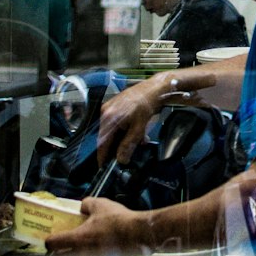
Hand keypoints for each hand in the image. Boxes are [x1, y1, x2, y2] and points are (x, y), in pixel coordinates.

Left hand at [45, 196, 145, 254]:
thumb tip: (82, 206)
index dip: (49, 241)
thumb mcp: (100, 205)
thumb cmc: (119, 221)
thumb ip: (86, 204)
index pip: (52, 244)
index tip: (52, 239)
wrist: (139, 235)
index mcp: (77, 238)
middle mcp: (81, 255)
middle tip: (61, 250)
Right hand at [98, 70, 216, 163]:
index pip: (102, 142)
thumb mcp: (138, 129)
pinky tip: (137, 132)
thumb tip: (121, 159)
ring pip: (113, 130)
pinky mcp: (114, 106)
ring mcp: (109, 108)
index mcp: (108, 118)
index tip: (102, 165)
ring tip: (138, 141)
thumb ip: (128, 145)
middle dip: (117, 147)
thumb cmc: (146, 106)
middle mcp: (105, 112)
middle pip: (107, 137)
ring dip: (123, 138)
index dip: (102, 155)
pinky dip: (124, 130)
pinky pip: (115, 123)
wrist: (153, 89)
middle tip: (124, 156)